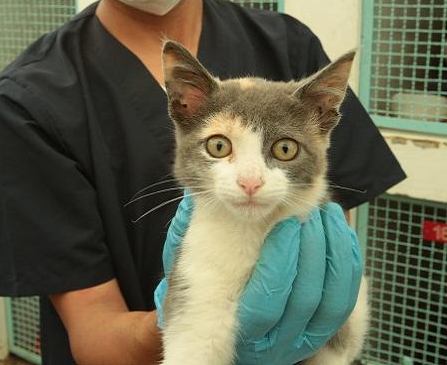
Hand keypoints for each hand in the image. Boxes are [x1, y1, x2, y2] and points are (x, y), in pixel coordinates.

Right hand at [154, 195, 361, 364]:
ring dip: (332, 252)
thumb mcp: (194, 267)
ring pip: (332, 300)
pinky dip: (347, 261)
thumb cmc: (206, 284)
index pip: (268, 301)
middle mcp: (274, 343)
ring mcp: (302, 338)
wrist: (228, 324)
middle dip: (311, 250)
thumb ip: (196, 237)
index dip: (282, 260)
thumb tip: (201, 198)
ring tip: (326, 213)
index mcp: (241, 329)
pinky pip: (345, 298)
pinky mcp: (322, 328)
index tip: (288, 223)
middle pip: (304, 299)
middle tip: (310, 212)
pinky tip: (338, 229)